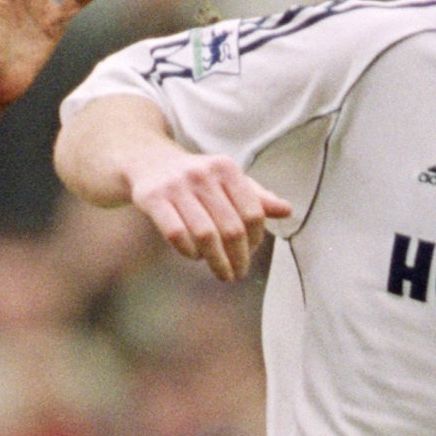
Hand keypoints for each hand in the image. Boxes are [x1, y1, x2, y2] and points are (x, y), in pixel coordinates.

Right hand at [131, 149, 292, 280]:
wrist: (148, 162)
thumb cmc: (196, 178)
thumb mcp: (226, 180)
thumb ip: (256, 196)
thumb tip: (287, 210)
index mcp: (225, 167)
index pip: (252, 212)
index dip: (256, 239)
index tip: (252, 253)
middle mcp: (202, 173)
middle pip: (231, 228)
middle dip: (238, 257)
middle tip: (239, 274)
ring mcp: (175, 185)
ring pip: (204, 234)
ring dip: (216, 260)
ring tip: (222, 273)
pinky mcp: (151, 197)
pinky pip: (176, 234)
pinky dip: (189, 251)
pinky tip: (194, 256)